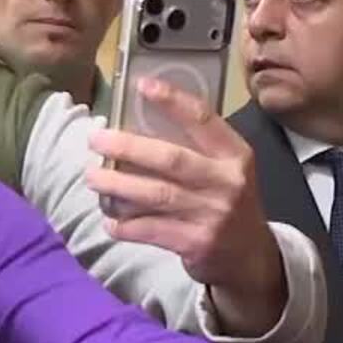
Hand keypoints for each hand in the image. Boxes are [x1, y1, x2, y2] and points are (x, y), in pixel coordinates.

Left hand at [86, 77, 285, 334]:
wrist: (249, 257)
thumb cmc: (229, 203)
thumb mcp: (227, 171)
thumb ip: (196, 150)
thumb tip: (135, 126)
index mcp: (235, 155)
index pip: (204, 120)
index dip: (173, 101)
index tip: (142, 85)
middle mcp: (227, 182)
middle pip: (171, 158)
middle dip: (128, 146)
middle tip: (96, 139)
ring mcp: (213, 214)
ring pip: (156, 194)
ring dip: (117, 185)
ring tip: (92, 177)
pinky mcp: (197, 243)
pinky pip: (151, 230)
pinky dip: (125, 226)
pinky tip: (110, 222)